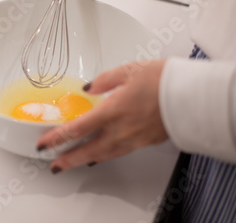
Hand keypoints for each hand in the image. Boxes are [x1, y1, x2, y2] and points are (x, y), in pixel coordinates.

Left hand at [36, 60, 168, 172]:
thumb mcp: (127, 71)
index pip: (76, 129)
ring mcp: (132, 139)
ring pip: (102, 154)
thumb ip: (103, 80)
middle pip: (87, 150)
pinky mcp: (144, 142)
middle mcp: (119, 129)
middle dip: (67, 159)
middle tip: (53, 165)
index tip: (44, 143)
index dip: (57, 138)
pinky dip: (104, 156)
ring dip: (83, 160)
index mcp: (111, 110)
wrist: (191, 95)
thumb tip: (88, 87)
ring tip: (71, 163)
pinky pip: (118, 152)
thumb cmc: (163, 80)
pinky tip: (99, 156)